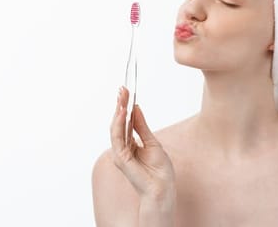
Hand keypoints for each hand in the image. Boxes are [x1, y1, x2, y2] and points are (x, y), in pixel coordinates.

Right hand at [110, 86, 176, 201]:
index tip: (125, 91)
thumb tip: (136, 109)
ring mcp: (119, 153)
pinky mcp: (120, 158)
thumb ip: (141, 127)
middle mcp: (121, 148)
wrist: (162, 188)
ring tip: (122, 97)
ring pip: (115, 128)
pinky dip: (119, 124)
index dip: (124, 106)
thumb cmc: (159, 170)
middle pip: (118, 122)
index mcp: (129, 145)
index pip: (124, 122)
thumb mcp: (152, 142)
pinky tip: (123, 112)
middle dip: (120, 105)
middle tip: (122, 89)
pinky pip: (117, 138)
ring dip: (118, 111)